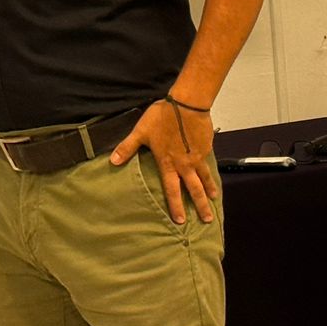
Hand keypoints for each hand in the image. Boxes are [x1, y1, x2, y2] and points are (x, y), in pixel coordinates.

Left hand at [109, 100, 216, 224]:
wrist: (186, 105)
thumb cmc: (162, 117)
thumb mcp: (141, 132)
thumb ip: (128, 147)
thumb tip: (112, 162)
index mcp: (168, 163)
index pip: (172, 190)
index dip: (176, 206)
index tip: (180, 220)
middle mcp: (184, 165)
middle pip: (194, 189)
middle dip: (200, 206)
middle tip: (206, 220)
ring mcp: (197, 157)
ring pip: (205, 178)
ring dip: (209, 190)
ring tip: (214, 200)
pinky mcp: (206, 147)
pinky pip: (209, 164)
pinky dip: (212, 173)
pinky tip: (213, 176)